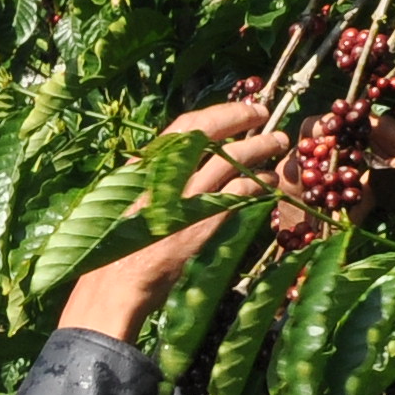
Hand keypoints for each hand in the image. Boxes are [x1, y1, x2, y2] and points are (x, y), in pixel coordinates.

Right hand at [58, 101, 293, 339]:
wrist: (115, 285)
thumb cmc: (117, 246)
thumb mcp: (129, 200)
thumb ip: (155, 178)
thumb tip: (188, 160)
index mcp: (145, 166)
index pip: (186, 125)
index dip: (221, 112)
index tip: (243, 109)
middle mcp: (164, 175)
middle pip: (211, 134)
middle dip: (243, 119)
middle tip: (267, 116)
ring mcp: (185, 198)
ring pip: (231, 160)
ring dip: (260, 148)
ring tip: (279, 144)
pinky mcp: (201, 224)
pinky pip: (238, 194)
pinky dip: (257, 184)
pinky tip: (268, 183)